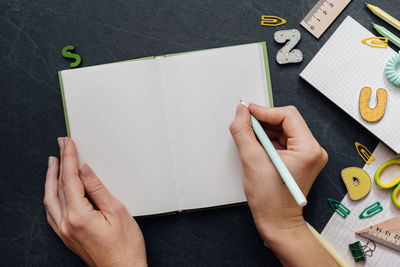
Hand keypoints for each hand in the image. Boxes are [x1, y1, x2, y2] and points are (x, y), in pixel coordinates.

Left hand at [44, 137, 146, 266]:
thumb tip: (84, 170)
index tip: (68, 143)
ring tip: (53, 163)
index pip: (70, 179)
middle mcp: (66, 224)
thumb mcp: (117, 211)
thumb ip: (97, 189)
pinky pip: (52, 212)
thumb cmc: (125, 247)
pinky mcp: (68, 237)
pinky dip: (51, 196)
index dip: (69, 158)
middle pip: (57, 187)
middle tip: (61, 146)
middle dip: (58, 163)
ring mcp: (65, 232)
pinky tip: (54, 191)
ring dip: (51, 179)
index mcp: (78, 216)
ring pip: (50, 199)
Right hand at [229, 104, 327, 239]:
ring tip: (250, 139)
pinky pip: (284, 141)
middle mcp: (313, 151)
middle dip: (264, 121)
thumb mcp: (252, 161)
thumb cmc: (270, 200)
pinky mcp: (301, 160)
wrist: (277, 222)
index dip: (265, 111)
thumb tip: (241, 113)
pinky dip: (269, 140)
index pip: (287, 115)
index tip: (248, 112)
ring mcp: (308, 156)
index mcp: (308, 149)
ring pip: (284, 130)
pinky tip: (257, 147)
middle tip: (245, 124)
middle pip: (286, 121)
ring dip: (265, 131)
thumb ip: (243, 132)